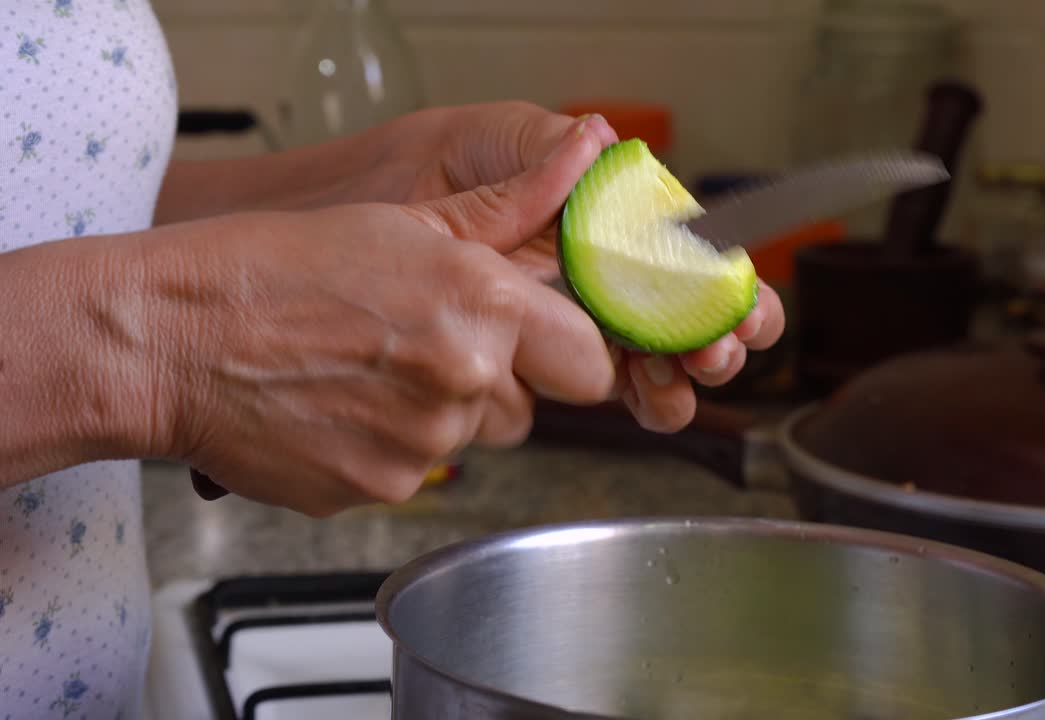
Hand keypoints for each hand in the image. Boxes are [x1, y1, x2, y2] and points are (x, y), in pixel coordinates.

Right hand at [143, 114, 614, 515]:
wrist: (171, 340)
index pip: (590, 363)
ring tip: (365, 370)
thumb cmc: (272, 268)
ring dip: (433, 413)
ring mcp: (422, 446)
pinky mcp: (379, 490)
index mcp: (484, 306)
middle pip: (528, 408)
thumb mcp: (402, 220)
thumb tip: (581, 159)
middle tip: (422, 344)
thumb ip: (507, 211)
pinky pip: (410, 472)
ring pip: (464, 439)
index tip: (543, 347)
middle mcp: (465, 382)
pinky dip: (382, 448)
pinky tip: (336, 406)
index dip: (567, 355)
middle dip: (494, 383)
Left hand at [381, 104, 784, 432]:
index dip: (725, 286)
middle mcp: (603, 279)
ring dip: (684, 378)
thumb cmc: (420, 174)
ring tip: (682, 375)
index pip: (690, 258)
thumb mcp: (489, 145)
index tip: (737, 304)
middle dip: (716, 340)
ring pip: (657, 367)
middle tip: (715, 348)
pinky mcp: (541, 366)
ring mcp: (576, 326)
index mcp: (609, 222)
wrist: (357, 226)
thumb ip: (545, 149)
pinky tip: (649, 396)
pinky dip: (642, 399)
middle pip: (688, 321)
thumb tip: (599, 141)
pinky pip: (603, 392)